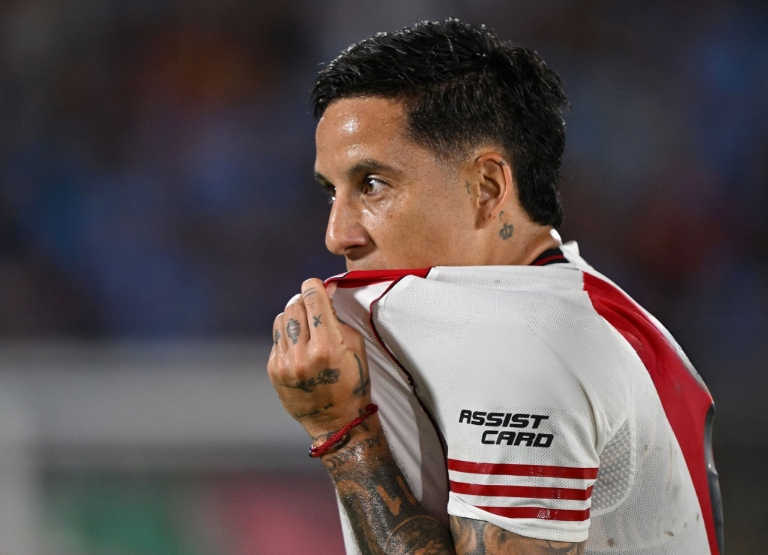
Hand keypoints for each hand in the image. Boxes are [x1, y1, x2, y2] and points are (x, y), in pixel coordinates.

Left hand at [267, 278, 371, 440]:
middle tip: (312, 307)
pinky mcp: (274, 371)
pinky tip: (299, 346)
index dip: (313, 287)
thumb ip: (338, 318)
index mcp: (327, 347)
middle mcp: (302, 354)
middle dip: (303, 301)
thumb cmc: (352, 383)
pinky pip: (276, 340)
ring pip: (281, 320)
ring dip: (293, 317)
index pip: (313, 299)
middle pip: (293, 306)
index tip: (315, 286)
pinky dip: (287, 337)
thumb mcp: (355, 347)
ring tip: (304, 327)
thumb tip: (325, 292)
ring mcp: (284, 363)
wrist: (336, 422)